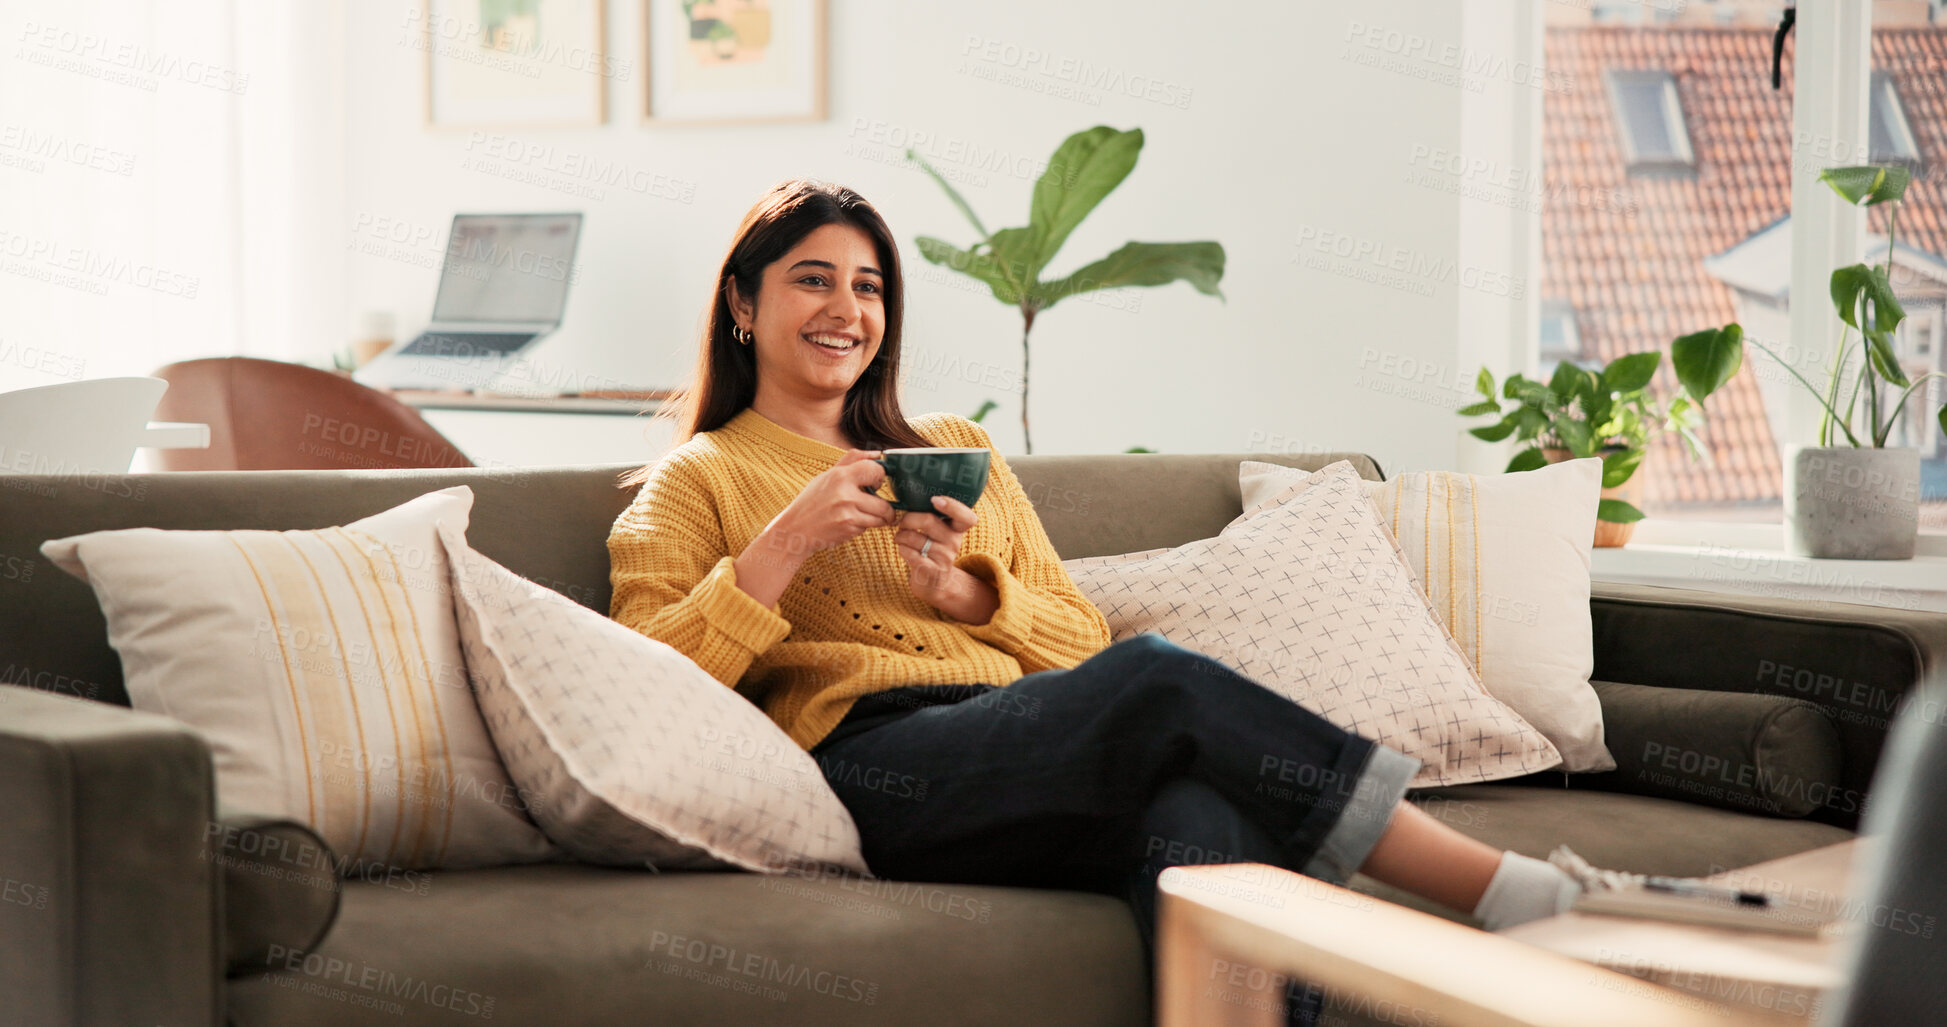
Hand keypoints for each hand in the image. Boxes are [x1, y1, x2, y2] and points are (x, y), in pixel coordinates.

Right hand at [735, 450, 893, 606]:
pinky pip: (867, 528)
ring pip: (879, 518)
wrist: (794, 529)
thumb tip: (878, 453)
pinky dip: (862, 527)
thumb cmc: (811, 501)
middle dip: (885, 508)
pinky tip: (848, 524)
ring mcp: (847, 514)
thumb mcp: (827, 476)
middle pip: (884, 503)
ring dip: (876, 520)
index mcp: (839, 476)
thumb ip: (852, 461)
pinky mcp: (847, 530)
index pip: (876, 469)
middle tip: (879, 507)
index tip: (876, 482)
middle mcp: (845, 494)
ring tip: (862, 516)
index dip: (880, 476)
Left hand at [895, 496, 996, 622]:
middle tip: (900, 524)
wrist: (933, 583)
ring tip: (900, 539)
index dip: (952, 506)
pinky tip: (904, 551)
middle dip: (907, 519)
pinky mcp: (932, 571)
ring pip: (914, 537)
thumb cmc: (930, 550)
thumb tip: (907, 498)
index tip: (935, 500)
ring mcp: (944, 558)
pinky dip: (901, 549)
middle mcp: (954, 542)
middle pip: (928, 521)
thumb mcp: (937, 533)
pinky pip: (909, 553)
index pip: (967, 517)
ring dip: (900, 536)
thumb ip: (930, 515)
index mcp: (957, 529)